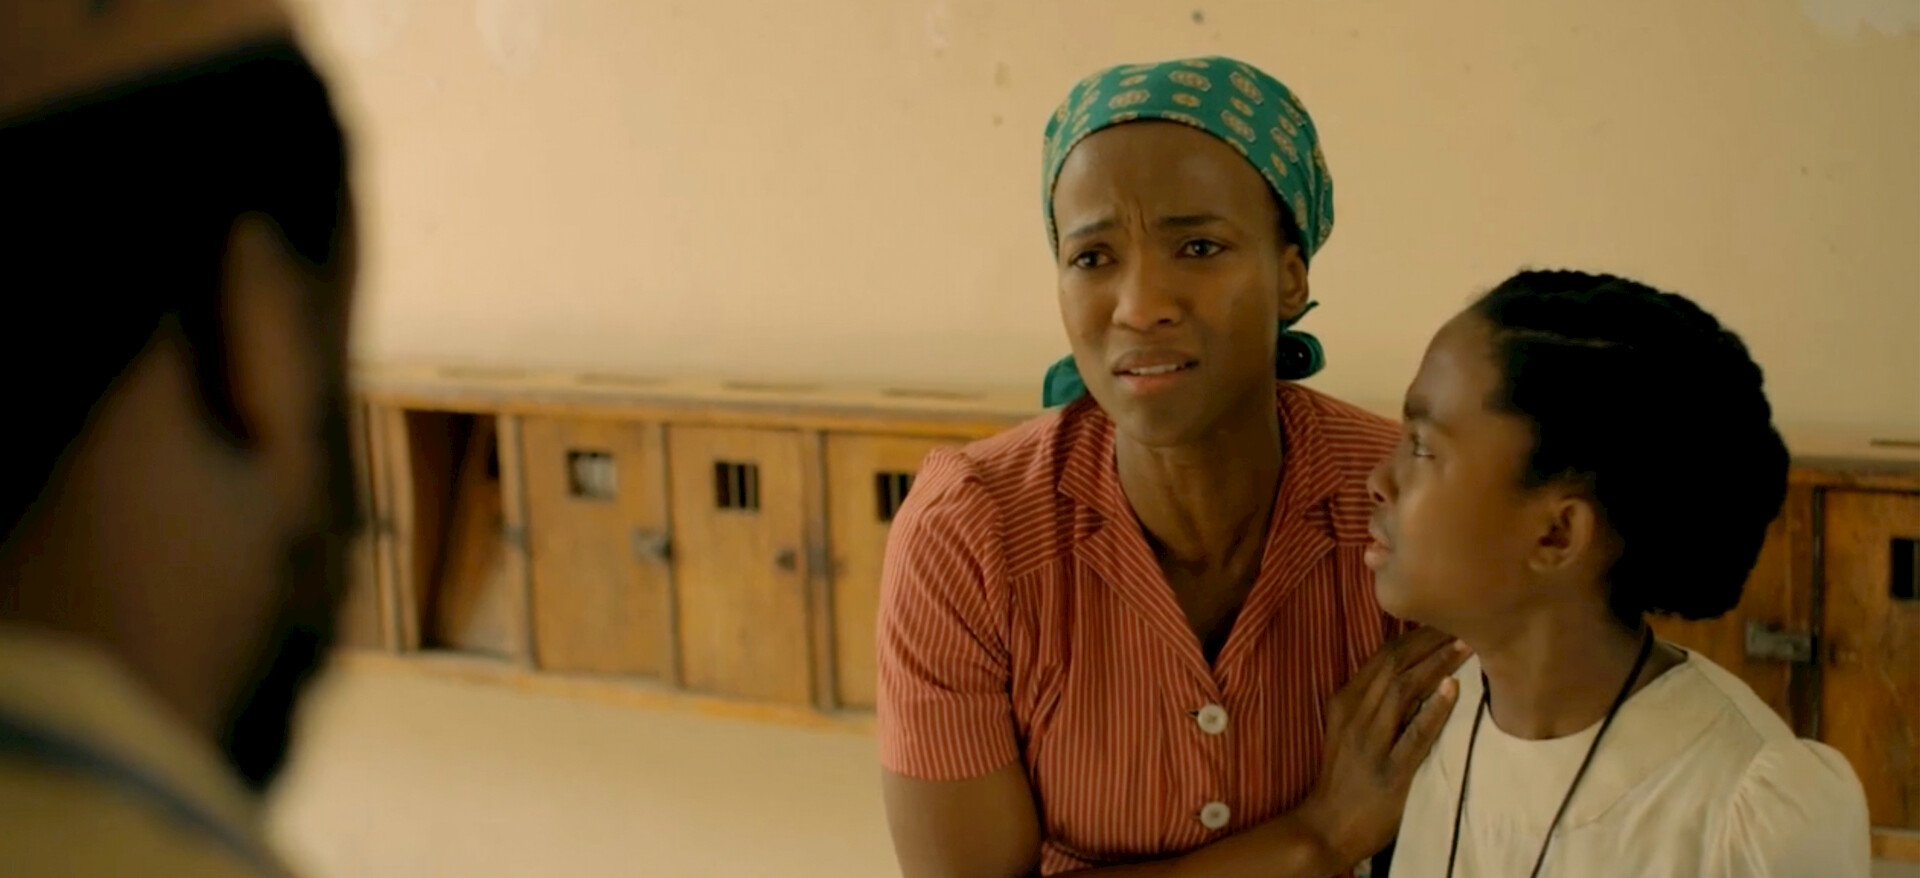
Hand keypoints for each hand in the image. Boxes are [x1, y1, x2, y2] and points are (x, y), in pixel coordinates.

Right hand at [1295, 627, 1468, 871]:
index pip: (1383, 657)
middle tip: (1464, 621)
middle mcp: (1355, 715)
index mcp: (1345, 701)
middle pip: (1395, 666)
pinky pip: (1416, 735)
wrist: (1327, 825)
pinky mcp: (1390, 772)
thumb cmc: (1343, 775)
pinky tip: (1453, 691)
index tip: (1444, 619)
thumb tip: (1409, 669)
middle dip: (1430, 641)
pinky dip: (1435, 710)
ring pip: (1405, 692)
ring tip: (1465, 646)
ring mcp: (1372, 743)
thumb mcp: (1348, 728)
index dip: (1415, 636)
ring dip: (1437, 665)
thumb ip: (1372, 700)